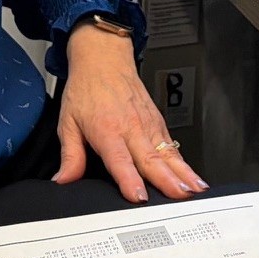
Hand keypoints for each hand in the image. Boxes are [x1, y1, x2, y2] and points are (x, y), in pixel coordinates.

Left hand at [56, 23, 206, 201]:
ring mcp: (148, 125)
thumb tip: (64, 179)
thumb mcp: (68, 122)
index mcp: (107, 130)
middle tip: (179, 198)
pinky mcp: (158, 122)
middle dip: (167, 180)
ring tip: (195, 190)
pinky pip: (172, 146)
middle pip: (151, 160)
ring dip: (183, 173)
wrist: (103, 59)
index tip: (139, 197)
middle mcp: (131, 128)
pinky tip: (193, 178)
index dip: (130, 180)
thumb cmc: (87, 89)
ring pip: (168, 154)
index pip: (120, 160)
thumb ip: (70, 155)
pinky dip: (184, 163)